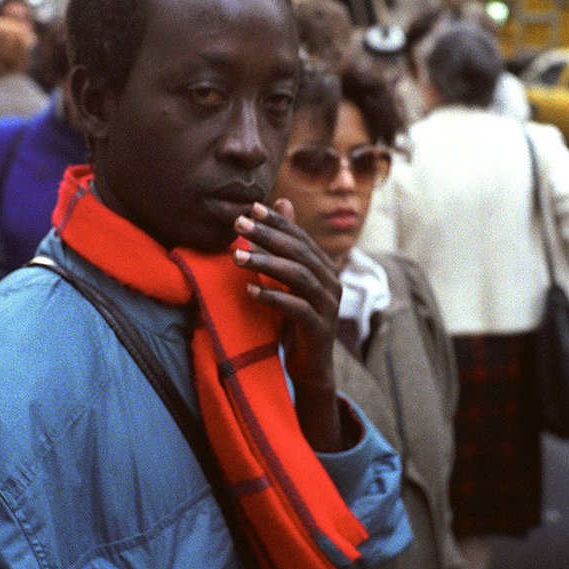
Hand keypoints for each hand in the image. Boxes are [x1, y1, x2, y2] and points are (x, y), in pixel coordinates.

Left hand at [233, 200, 342, 451]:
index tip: (252, 208)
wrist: (310, 367)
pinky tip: (250, 292)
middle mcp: (331, 284)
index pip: (301, 237)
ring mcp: (328, 307)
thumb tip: (282, 201)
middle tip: (239, 225)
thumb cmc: (295, 321)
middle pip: (299, 253)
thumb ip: (285, 245)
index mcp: (325, 269)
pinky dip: (273, 298)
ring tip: (236, 257)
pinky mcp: (319, 330)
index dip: (278, 221)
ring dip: (266, 264)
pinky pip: (297, 309)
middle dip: (268, 236)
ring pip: (299, 277)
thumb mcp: (288, 281)